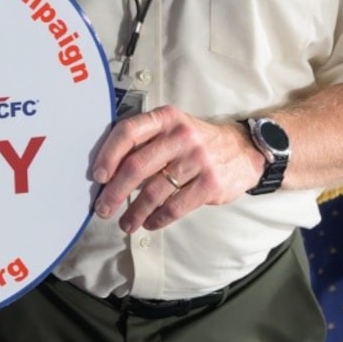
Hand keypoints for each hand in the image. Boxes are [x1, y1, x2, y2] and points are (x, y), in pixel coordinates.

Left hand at [89, 104, 263, 231]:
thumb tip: (108, 172)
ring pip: (154, 191)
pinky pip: (175, 206)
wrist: (244, 149)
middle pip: (137, 166)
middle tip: (103, 208)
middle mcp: (180, 136)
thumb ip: (145, 141)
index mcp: (165, 118)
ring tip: (125, 223)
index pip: (128, 132)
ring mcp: (197, 159)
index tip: (98, 176)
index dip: (108, 155)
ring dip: (134, 211)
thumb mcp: (173, 128)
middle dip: (115, 191)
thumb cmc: (196, 142)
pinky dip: (158, 218)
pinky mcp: (210, 183)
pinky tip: (149, 223)